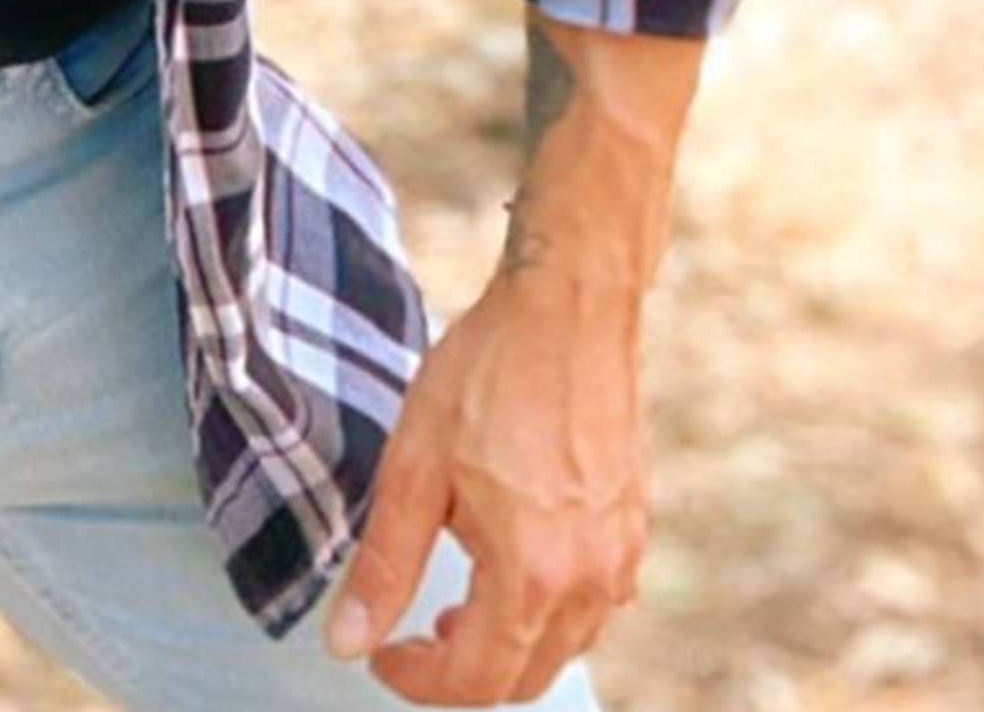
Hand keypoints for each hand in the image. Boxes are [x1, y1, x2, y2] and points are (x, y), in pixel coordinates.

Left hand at [323, 256, 650, 705]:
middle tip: (410, 638)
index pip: (476, 678)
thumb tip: (347, 640)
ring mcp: (624, 553)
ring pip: (565, 644)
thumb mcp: (412, 472)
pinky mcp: (636, 526)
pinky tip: (509, 566)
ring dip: (507, 644)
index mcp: (533, 573)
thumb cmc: (486, 377)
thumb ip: (383, 567)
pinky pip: (594, 604)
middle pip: (526, 676)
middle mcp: (593, 578)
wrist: (566, 309)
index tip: (380, 654)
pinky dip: (547, 611)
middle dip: (462, 674)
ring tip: (455, 603)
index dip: (417, 680)